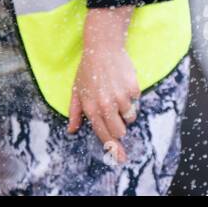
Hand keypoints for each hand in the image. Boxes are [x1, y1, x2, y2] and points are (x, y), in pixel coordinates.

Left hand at [67, 7, 138, 164]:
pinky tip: (122, 82)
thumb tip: (71, 130)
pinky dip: (131, 94)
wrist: (103, 47)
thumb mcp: (76, 90)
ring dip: (125, 110)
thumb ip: (75, 112)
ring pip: (130, 116)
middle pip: (120, 131)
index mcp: (91, 108)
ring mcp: (120, 97)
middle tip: (114, 113)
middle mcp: (106, 105)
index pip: (104, 134)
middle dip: (119, 126)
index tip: (120, 158)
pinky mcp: (132, 88)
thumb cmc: (88, 69)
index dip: (113, 148)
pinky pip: (136, 100)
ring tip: (116, 92)